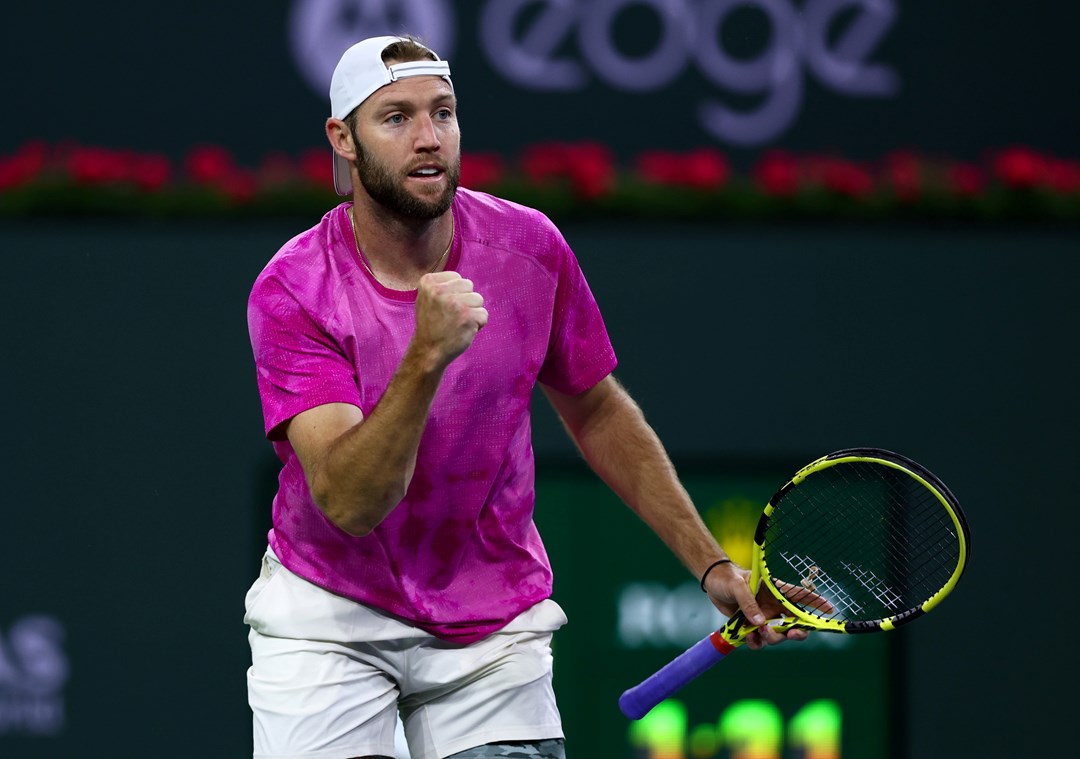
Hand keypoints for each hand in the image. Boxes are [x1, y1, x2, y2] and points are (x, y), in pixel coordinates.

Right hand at [414, 271, 488, 366]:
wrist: (429, 350)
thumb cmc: (431, 325)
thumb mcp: (428, 298)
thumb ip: (442, 286)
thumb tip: (464, 281)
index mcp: (428, 282)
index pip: (457, 278)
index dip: (456, 293)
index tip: (444, 307)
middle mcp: (440, 290)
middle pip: (469, 285)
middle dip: (465, 300)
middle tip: (452, 316)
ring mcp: (455, 303)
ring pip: (478, 299)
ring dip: (473, 312)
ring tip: (458, 323)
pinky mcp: (468, 316)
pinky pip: (484, 314)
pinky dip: (478, 324)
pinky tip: (464, 330)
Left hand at [702, 561, 832, 649]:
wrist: (713, 584)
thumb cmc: (728, 578)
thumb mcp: (738, 586)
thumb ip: (749, 603)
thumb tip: (760, 623)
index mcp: (775, 592)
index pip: (800, 596)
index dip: (816, 602)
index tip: (830, 609)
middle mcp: (773, 607)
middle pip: (794, 623)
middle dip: (797, 632)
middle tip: (792, 634)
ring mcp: (764, 618)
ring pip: (778, 636)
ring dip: (772, 639)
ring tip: (759, 633)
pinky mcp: (752, 627)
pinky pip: (760, 641)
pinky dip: (756, 643)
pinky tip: (748, 637)